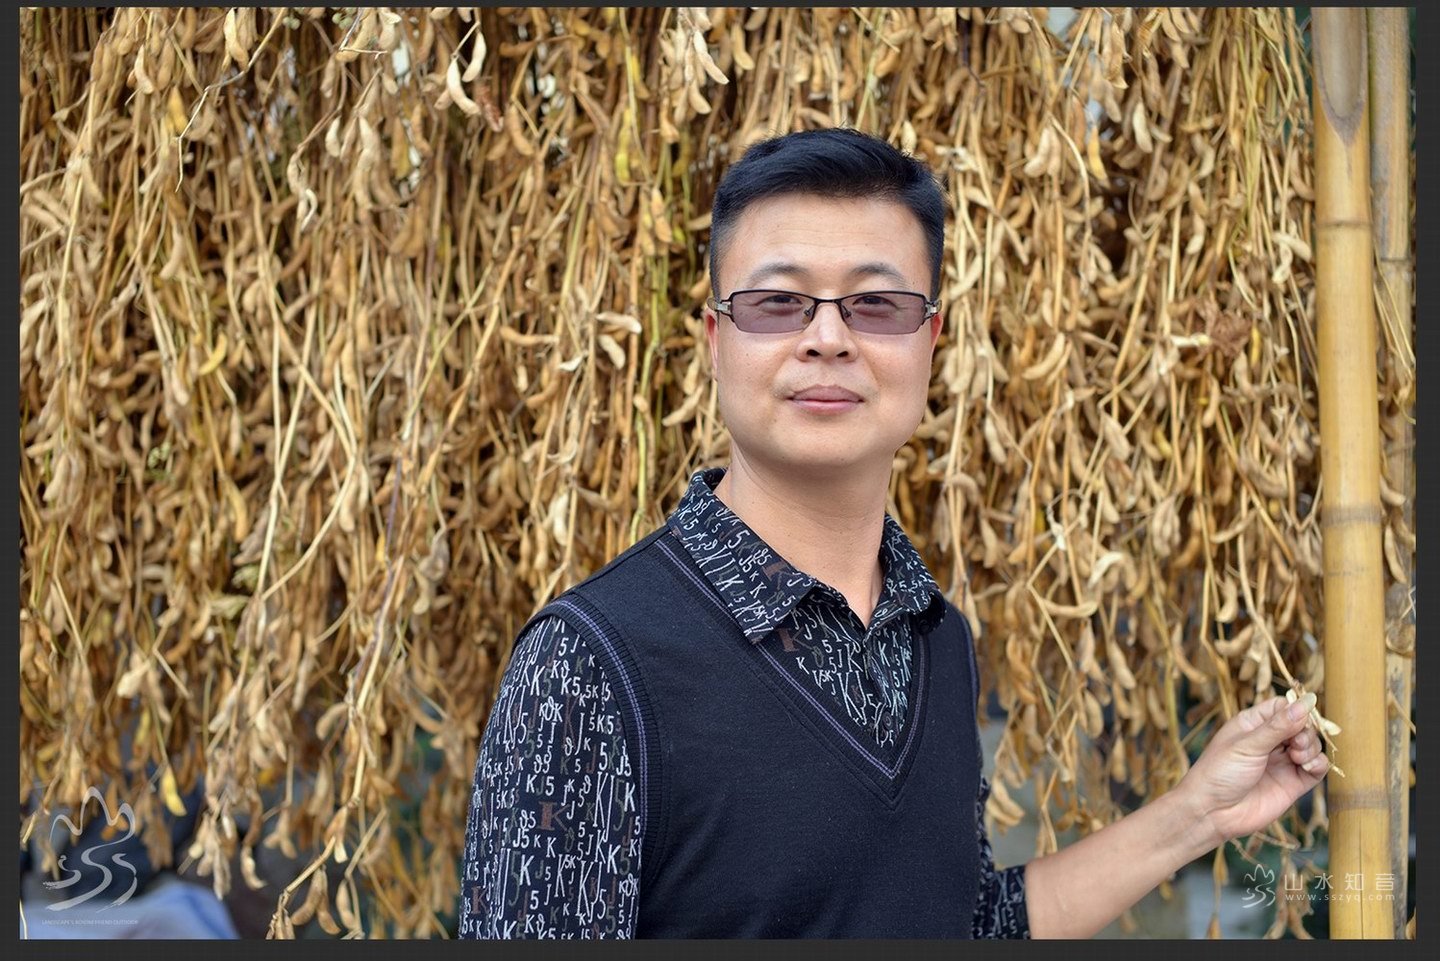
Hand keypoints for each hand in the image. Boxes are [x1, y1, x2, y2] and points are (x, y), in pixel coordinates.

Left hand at [1175, 694, 1329, 848]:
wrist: (1214, 812)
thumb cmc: (1219, 772)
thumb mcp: (1247, 744)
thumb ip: (1278, 726)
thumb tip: (1307, 702)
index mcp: (1253, 724)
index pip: (1283, 707)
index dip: (1296, 709)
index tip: (1300, 717)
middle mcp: (1270, 741)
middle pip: (1302, 725)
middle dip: (1306, 731)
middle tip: (1297, 743)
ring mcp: (1283, 761)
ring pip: (1311, 745)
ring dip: (1312, 747)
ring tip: (1297, 756)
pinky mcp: (1294, 782)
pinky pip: (1316, 768)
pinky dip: (1318, 764)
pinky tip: (1307, 766)